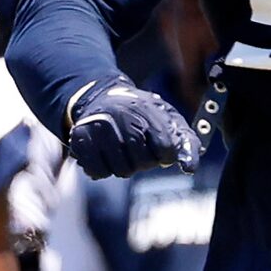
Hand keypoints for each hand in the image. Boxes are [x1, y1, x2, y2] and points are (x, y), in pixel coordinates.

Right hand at [64, 75, 197, 177]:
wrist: (102, 98)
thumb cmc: (142, 115)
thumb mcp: (170, 121)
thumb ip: (187, 143)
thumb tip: (189, 168)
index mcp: (146, 110)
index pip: (165, 148)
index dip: (166, 156)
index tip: (162, 151)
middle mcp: (120, 117)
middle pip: (143, 162)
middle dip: (146, 162)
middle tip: (139, 150)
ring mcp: (98, 127)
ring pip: (121, 170)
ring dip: (126, 167)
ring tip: (123, 151)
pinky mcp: (80, 138)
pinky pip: (98, 171)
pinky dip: (104, 170)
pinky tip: (107, 156)